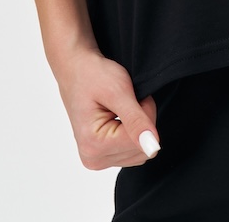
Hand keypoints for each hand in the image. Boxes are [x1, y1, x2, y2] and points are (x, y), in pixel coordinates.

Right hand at [52, 46, 160, 169]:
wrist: (75, 69)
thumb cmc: (92, 75)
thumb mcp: (118, 92)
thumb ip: (136, 121)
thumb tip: (153, 148)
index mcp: (93, 145)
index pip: (140, 141)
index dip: (144, 112)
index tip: (132, 95)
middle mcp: (93, 158)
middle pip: (141, 149)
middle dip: (141, 120)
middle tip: (126, 99)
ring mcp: (97, 159)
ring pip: (139, 151)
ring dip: (137, 125)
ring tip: (120, 106)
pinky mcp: (102, 155)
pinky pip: (131, 151)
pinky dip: (132, 131)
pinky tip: (119, 116)